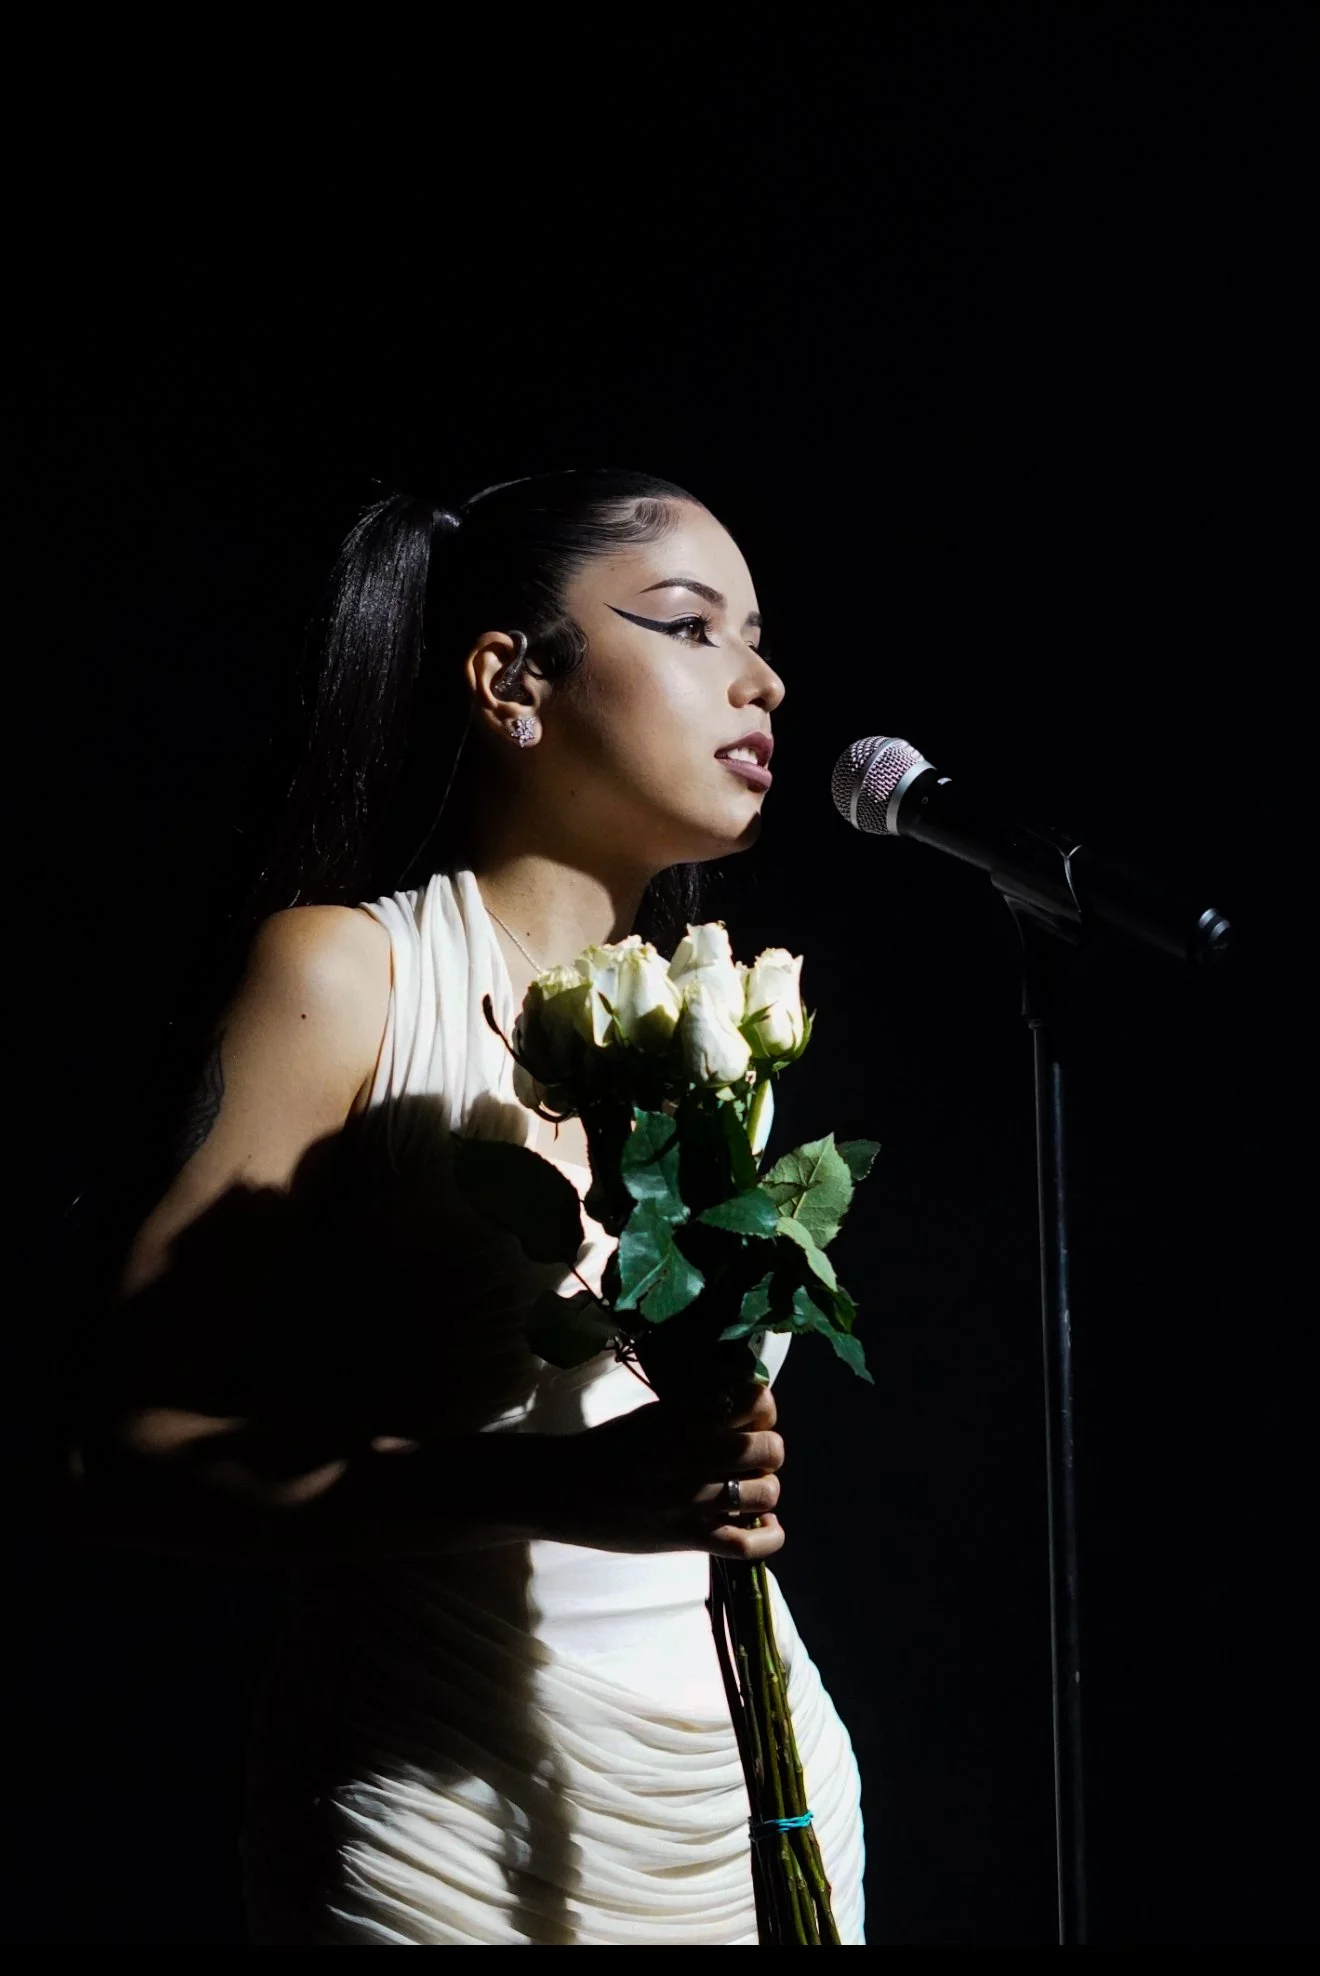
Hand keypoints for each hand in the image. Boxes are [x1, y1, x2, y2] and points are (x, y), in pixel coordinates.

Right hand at [538, 1382, 784, 1560]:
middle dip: (767, 1451)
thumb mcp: (654, 1413)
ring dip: (764, 1491)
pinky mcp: (689, 1537)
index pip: (757, 1402)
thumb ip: (696, 1413)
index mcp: (688, 1417)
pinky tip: (767, 1527)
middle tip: (749, 1459)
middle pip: (771, 1449)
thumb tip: (739, 1416)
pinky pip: (749, 1545)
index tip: (750, 1420)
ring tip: (748, 1491)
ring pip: (767, 1493)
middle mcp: (698, 1454)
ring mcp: (696, 1498)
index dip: (763, 1411)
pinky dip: (769, 1538)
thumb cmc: (607, 1446)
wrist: (565, 1488)